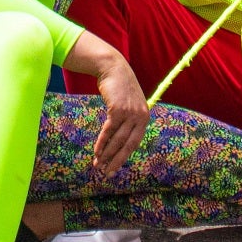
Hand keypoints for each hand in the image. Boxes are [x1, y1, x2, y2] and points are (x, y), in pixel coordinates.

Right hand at [66, 34, 148, 173]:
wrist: (113, 67)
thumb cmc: (119, 87)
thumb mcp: (129, 103)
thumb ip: (129, 120)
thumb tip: (122, 139)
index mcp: (144, 118)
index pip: (134, 143)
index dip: (124, 157)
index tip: (115, 168)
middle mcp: (140, 117)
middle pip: (127, 145)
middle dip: (116, 161)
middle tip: (106, 173)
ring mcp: (130, 113)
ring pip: (117, 139)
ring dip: (106, 154)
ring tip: (98, 164)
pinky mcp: (118, 109)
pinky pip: (109, 130)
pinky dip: (102, 142)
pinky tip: (96, 151)